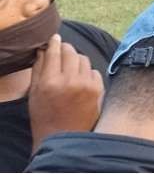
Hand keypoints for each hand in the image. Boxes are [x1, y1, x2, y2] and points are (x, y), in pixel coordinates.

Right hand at [28, 34, 103, 149]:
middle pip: (70, 52)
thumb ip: (39, 68)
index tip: (55, 38)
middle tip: (62, 51)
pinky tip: (81, 80)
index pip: (54, 53)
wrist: (64, 136)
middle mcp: (70, 81)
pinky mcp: (98, 90)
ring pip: (84, 59)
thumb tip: (45, 49)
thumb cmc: (45, 115)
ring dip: (76, 60)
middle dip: (65, 49)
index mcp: (50, 82)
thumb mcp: (34, 92)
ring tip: (70, 69)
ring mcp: (86, 85)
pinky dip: (87, 72)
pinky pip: (94, 70)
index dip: (54, 42)